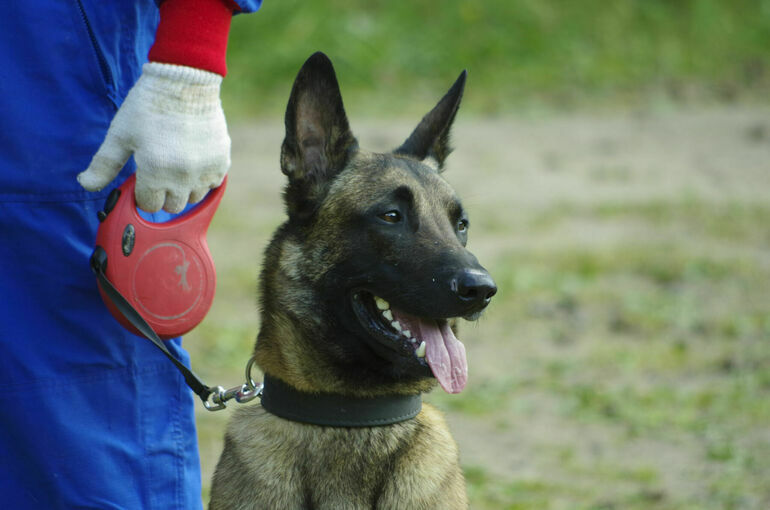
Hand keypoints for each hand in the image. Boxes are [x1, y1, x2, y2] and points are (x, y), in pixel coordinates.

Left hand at [78, 62, 229, 212]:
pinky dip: (203, 178)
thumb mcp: (120, 134)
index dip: (142, 191)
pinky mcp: (222, 162)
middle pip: (172, 206)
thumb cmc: (148, 106)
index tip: (142, 174)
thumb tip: (85, 184)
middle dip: (162, 193)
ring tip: (176, 164)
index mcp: (155, 171)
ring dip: (184, 188)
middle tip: (158, 169)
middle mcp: (183, 177)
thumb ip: (103, 164)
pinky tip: (193, 159)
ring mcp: (205, 171)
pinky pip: (212, 185)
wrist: (185, 81)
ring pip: (193, 198)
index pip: (148, 204)